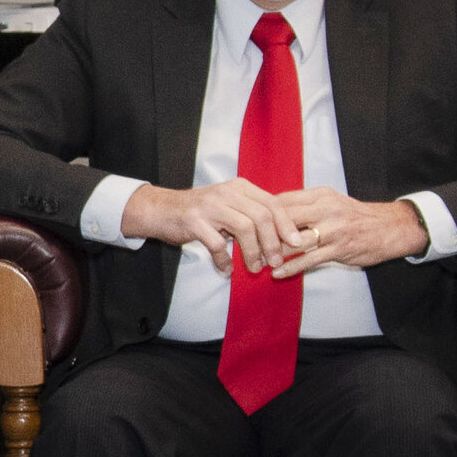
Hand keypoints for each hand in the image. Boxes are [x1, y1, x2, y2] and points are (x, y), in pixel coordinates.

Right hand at [125, 178, 294, 274]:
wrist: (160, 209)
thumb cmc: (200, 212)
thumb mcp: (228, 205)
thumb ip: (252, 213)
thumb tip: (283, 237)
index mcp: (239, 187)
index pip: (272, 203)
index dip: (287, 224)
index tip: (296, 243)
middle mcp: (226, 193)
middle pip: (261, 216)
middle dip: (273, 242)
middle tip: (275, 261)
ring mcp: (209, 206)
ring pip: (243, 228)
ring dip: (252, 252)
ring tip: (255, 268)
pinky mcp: (193, 221)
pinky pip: (216, 243)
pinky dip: (224, 259)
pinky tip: (226, 269)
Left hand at [255, 187, 429, 277]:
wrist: (391, 227)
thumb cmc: (354, 216)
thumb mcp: (330, 202)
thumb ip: (303, 205)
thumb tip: (269, 211)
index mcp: (319, 195)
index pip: (280, 201)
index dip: (258, 212)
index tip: (242, 222)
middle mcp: (325, 209)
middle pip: (282, 217)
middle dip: (260, 231)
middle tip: (241, 242)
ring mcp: (332, 229)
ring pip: (293, 239)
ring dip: (272, 251)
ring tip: (255, 260)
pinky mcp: (339, 248)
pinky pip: (309, 259)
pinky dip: (290, 266)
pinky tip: (276, 272)